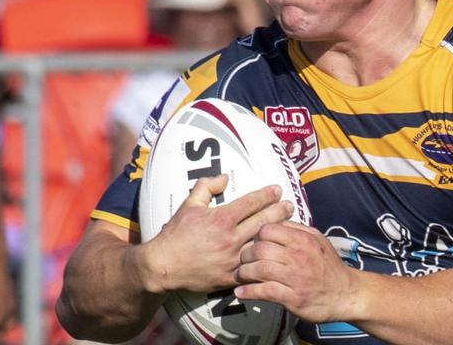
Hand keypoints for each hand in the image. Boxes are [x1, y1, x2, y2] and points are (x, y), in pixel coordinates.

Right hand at [139, 176, 291, 293]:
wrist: (162, 266)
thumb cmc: (175, 234)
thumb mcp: (188, 205)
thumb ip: (206, 187)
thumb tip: (225, 177)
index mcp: (222, 219)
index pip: (252, 203)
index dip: (267, 195)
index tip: (277, 190)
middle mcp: (230, 238)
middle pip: (264, 221)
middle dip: (280, 211)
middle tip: (290, 205)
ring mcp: (232, 258)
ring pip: (263, 243)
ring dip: (277, 234)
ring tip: (288, 226)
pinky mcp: (231, 276)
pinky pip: (253, 266)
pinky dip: (266, 258)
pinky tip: (275, 252)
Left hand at [235, 221, 360, 323]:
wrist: (346, 294)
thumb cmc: (329, 267)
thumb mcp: (318, 240)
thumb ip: (297, 229)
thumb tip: (277, 220)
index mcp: (303, 240)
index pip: (268, 230)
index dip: (257, 236)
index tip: (254, 244)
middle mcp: (298, 256)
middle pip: (259, 249)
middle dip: (245, 256)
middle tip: (243, 261)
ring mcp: (295, 277)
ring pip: (258, 269)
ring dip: (244, 274)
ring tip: (240, 276)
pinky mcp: (292, 297)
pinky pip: (264, 292)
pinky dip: (248, 292)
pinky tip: (242, 293)